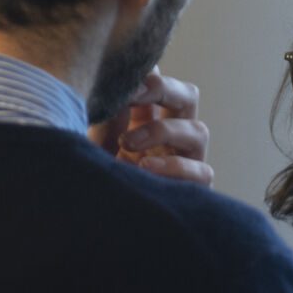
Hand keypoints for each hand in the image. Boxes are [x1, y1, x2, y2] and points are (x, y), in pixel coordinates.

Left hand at [87, 69, 213, 187]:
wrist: (91, 222)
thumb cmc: (92, 176)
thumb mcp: (92, 137)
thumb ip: (105, 107)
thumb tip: (110, 70)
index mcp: (147, 118)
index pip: (160, 83)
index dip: (147, 74)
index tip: (121, 79)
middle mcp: (171, 136)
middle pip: (188, 96)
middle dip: (164, 90)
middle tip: (134, 96)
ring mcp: (186, 162)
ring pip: (199, 131)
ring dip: (164, 132)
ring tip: (129, 144)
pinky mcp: (193, 190)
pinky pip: (200, 172)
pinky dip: (174, 167)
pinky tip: (144, 168)